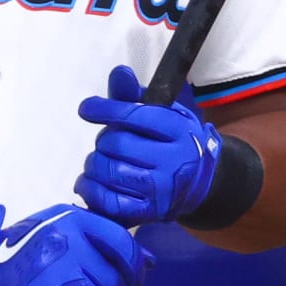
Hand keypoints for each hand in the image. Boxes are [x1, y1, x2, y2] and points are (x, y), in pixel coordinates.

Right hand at [0, 204, 152, 285]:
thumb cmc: (20, 252)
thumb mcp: (57, 229)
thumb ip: (99, 240)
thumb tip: (147, 261)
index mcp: (72, 218)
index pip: (120, 242)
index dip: (132, 265)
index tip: (134, 280)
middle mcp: (68, 239)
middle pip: (108, 279)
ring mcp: (58, 269)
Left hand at [75, 65, 222, 226]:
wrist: (199, 181)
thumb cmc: (170, 140)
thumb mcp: (161, 112)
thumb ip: (133, 94)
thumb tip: (119, 72)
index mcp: (177, 129)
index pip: (134, 115)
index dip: (104, 109)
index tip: (86, 109)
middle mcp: (172, 161)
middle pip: (117, 144)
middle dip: (103, 140)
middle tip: (107, 143)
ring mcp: (161, 190)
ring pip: (109, 172)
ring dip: (94, 164)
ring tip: (99, 162)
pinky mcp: (148, 213)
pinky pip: (109, 203)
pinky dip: (90, 191)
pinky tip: (89, 182)